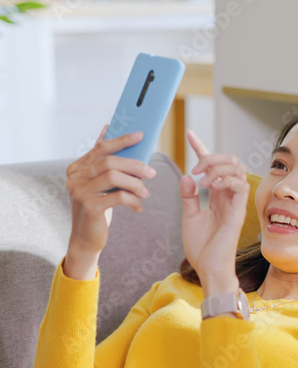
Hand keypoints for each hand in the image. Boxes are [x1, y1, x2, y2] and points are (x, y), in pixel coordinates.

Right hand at [65, 125, 156, 254]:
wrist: (86, 238)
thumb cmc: (97, 208)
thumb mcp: (99, 184)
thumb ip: (102, 161)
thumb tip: (108, 129)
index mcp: (77, 168)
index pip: (101, 148)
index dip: (121, 140)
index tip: (140, 135)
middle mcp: (75, 178)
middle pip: (109, 162)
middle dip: (134, 165)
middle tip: (151, 172)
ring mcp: (80, 192)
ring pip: (113, 176)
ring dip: (135, 183)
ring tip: (145, 192)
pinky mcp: (89, 207)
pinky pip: (118, 197)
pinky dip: (132, 200)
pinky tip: (138, 206)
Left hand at [180, 129, 249, 282]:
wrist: (208, 268)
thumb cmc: (201, 248)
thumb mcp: (189, 217)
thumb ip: (189, 197)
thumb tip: (186, 177)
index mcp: (216, 196)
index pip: (212, 165)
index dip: (201, 147)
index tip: (189, 134)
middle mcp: (228, 196)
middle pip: (229, 161)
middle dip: (211, 156)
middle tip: (195, 169)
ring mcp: (235, 202)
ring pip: (237, 168)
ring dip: (218, 167)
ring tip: (202, 179)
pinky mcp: (239, 211)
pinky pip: (240, 185)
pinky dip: (226, 179)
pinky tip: (212, 186)